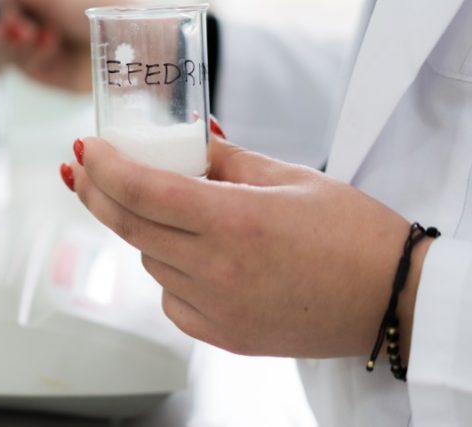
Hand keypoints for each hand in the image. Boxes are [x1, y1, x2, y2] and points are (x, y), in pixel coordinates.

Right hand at [0, 0, 132, 92]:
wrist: (128, 44)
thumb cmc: (95, 9)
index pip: (4, 0)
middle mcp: (41, 23)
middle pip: (2, 26)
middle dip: (7, 24)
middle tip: (20, 27)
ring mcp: (42, 50)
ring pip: (8, 47)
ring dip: (18, 40)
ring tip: (37, 35)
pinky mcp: (48, 74)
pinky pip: (23, 66)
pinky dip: (30, 56)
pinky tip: (48, 46)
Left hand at [62, 127, 424, 361]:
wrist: (393, 298)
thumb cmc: (351, 232)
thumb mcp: (288, 176)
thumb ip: (223, 159)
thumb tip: (184, 138)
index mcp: (235, 221)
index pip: (142, 190)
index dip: (103, 167)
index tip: (85, 146)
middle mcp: (217, 269)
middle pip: (128, 227)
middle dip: (94, 192)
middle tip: (80, 168)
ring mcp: (217, 308)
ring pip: (148, 260)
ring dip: (143, 230)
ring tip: (176, 211)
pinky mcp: (223, 336)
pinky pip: (170, 296)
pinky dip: (168, 270)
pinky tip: (195, 254)